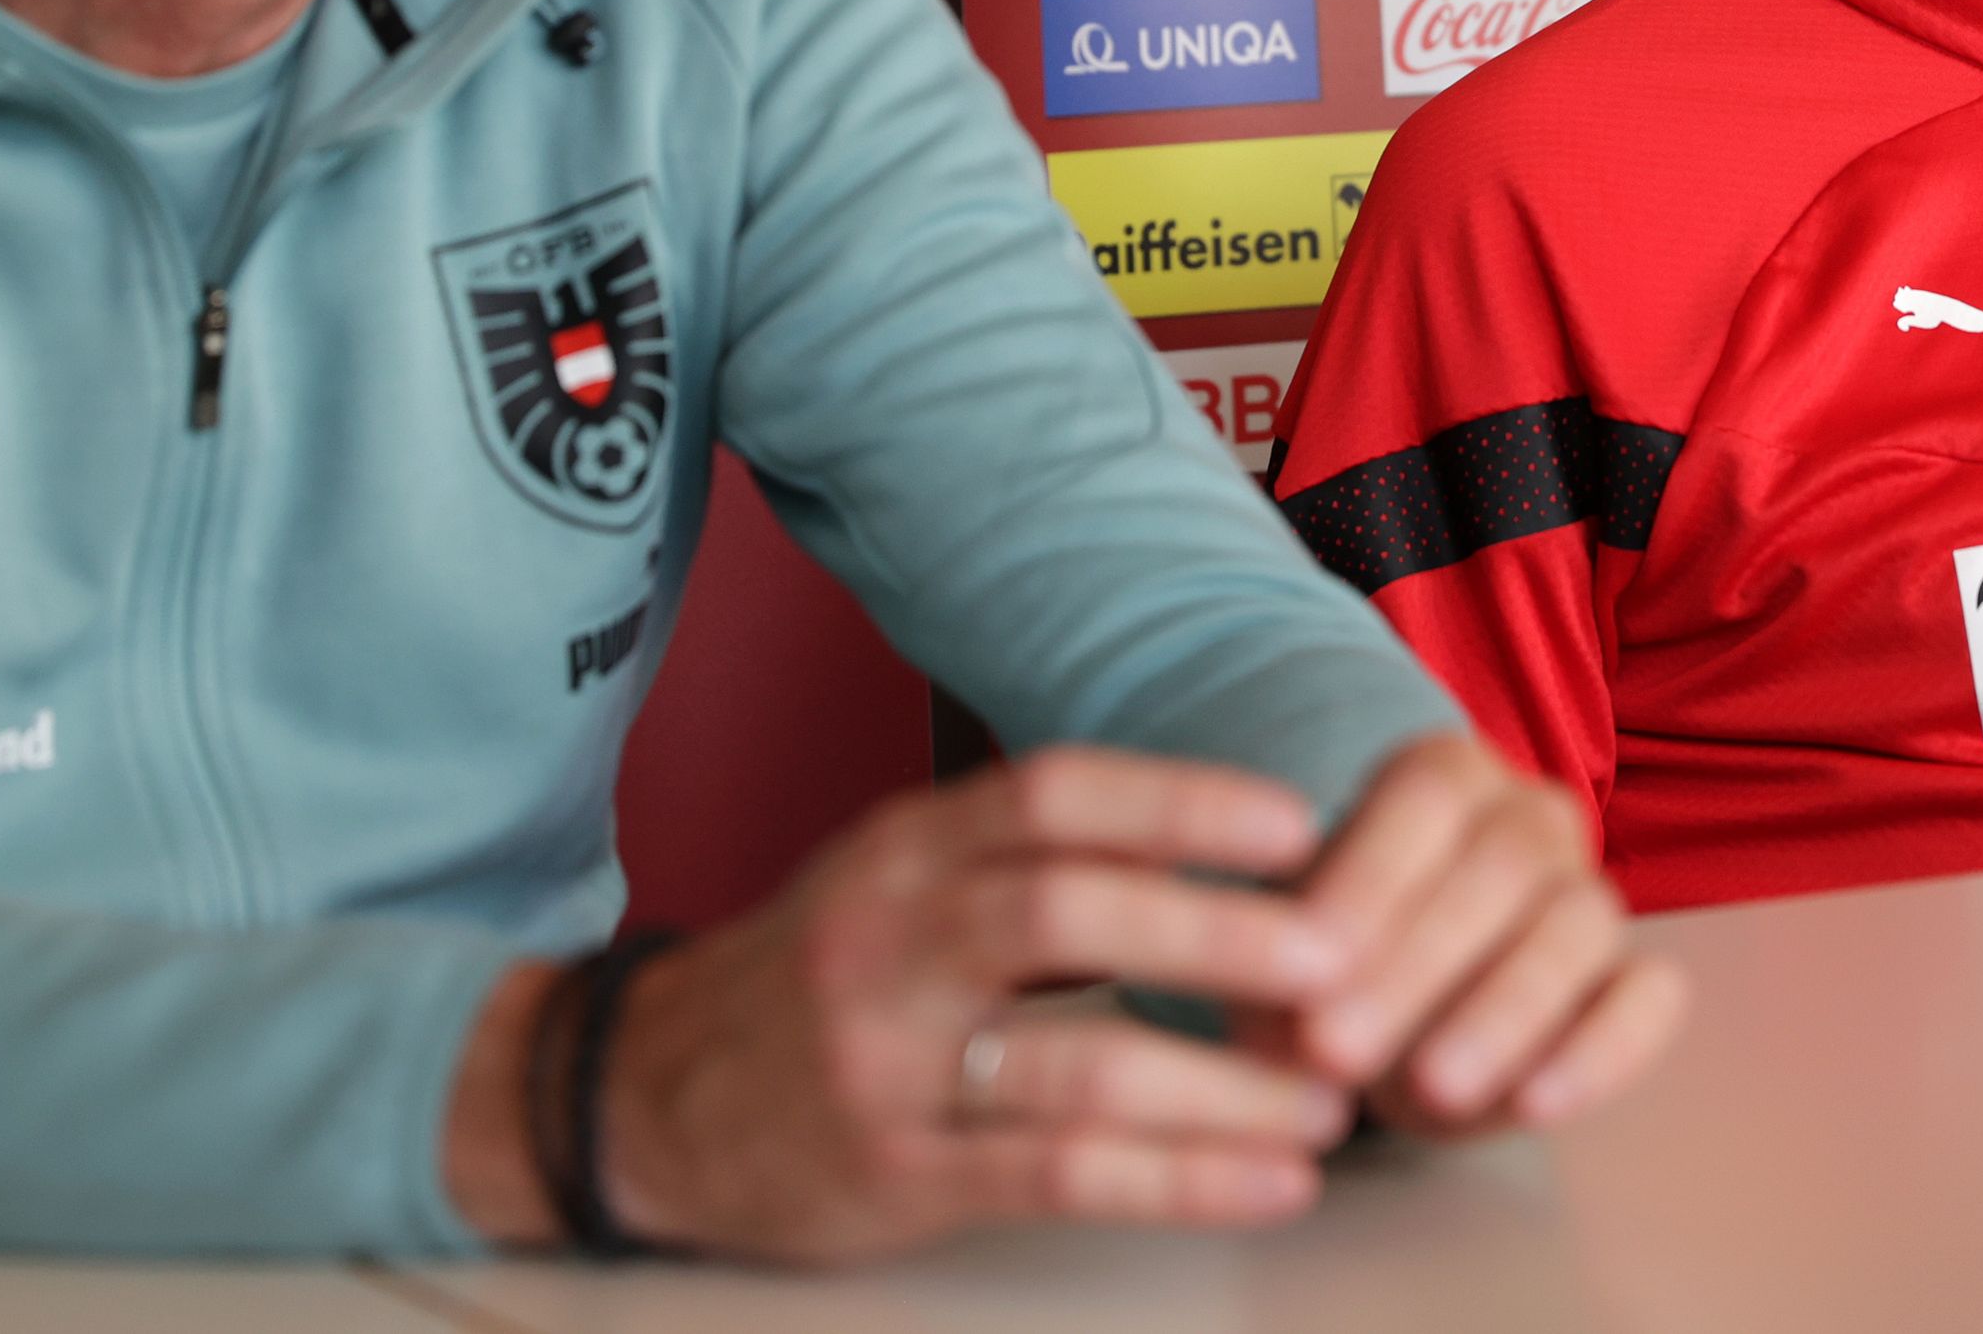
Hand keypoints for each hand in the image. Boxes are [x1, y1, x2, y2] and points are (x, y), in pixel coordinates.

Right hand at [588, 746, 1370, 1262]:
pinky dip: (1178, 1182)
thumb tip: (1220, 841)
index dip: (1178, 801)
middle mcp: (891, 943)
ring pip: (1073, 1065)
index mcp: (905, 851)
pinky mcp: (893, 1175)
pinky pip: (1054, 1177)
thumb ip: (1024, 855)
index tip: (1294, 824)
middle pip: (1066, 914)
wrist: (643, 1098)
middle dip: (1216, 937)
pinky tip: (1265, 1184)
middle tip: (1340, 960)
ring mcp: (885, 1065)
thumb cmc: (814, 975)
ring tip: (1330, 1108)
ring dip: (1221, 1090)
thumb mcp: (894, 877)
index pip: (1051, 798)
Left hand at [1268, 733, 1685, 1136]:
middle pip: (1502, 864)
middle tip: (1339, 1049)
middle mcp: (1533, 817)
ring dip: (1505, 1010)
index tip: (1307, 961)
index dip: (1369, 876)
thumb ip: (1284, 966)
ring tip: (1433, 1090)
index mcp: (1446, 775)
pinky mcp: (1639, 979)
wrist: (1391, 1024)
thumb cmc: (1331, 968)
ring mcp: (1593, 895)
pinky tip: (1536, 1107)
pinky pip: (1652, 999)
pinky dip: (1604, 1050)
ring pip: (1578, 927)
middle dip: (1418, 962)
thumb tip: (1288, 1014)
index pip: (1425, 798)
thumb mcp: (1288, 956)